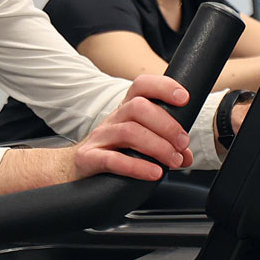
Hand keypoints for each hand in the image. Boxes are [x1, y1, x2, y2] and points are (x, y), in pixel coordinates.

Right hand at [70, 72, 191, 181]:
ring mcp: (99, 138)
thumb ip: (164, 146)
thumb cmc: (110, 152)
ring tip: (173, 161)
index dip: (163, 87)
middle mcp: (112, 119)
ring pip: (129, 132)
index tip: (184, 98)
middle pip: (139, 108)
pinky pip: (113, 159)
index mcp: (126, 110)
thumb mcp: (137, 143)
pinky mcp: (89, 158)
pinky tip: (154, 173)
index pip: (142, 86)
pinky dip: (137, 167)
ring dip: (158, 147)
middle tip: (183, 144)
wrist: (72, 170)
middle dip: (167, 125)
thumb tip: (187, 156)